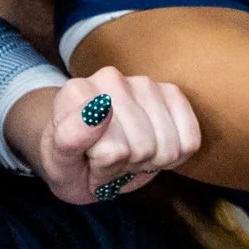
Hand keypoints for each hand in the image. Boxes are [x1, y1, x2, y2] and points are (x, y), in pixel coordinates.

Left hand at [25, 67, 201, 206]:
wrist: (87, 157)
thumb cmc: (72, 162)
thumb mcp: (59, 163)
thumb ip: (70, 137)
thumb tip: (101, 107)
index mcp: (76, 92)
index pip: (110, 151)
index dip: (102, 170)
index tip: (89, 163)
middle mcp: (110, 78)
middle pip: (141, 148)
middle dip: (125, 166)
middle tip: (107, 161)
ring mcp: (144, 83)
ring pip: (166, 147)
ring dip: (147, 163)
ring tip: (125, 155)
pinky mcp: (171, 93)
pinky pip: (189, 141)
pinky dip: (173, 157)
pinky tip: (152, 149)